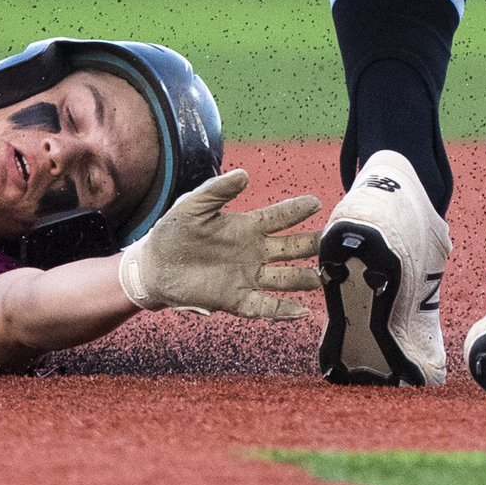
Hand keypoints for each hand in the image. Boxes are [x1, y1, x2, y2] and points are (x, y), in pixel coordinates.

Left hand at [114, 169, 321, 318]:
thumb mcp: (192, 205)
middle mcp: (252, 252)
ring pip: (285, 278)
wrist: (152, 266)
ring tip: (324, 277)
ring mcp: (246, 276)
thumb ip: (216, 191)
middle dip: (312, 245)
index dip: (296, 211)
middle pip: (291, 249)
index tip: (316, 202)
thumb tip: (243, 174)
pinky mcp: (235, 299)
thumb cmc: (173, 232)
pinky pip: (265, 306)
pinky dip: (283, 310)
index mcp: (244, 226)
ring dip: (305, 278)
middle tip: (332, 242)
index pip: (278, 218)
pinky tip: (301, 310)